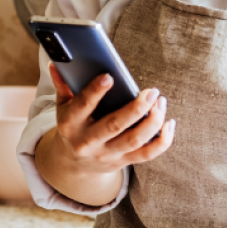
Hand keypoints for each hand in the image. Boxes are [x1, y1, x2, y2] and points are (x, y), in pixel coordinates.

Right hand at [34, 63, 174, 204]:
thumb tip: (57, 62)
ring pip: (134, 140)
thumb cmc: (72, 126)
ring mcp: (107, 154)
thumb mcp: (62, 107)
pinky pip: (147, 154)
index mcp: (70, 124)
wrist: (73, 164)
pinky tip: (169, 123)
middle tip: (152, 91)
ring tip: (161, 102)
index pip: (82, 106)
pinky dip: (162, 141)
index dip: (95, 92)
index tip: (109, 77)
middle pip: (115, 125)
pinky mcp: (123, 162)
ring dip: (152, 121)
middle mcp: (88, 142)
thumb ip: (63, 85)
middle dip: (136, 108)